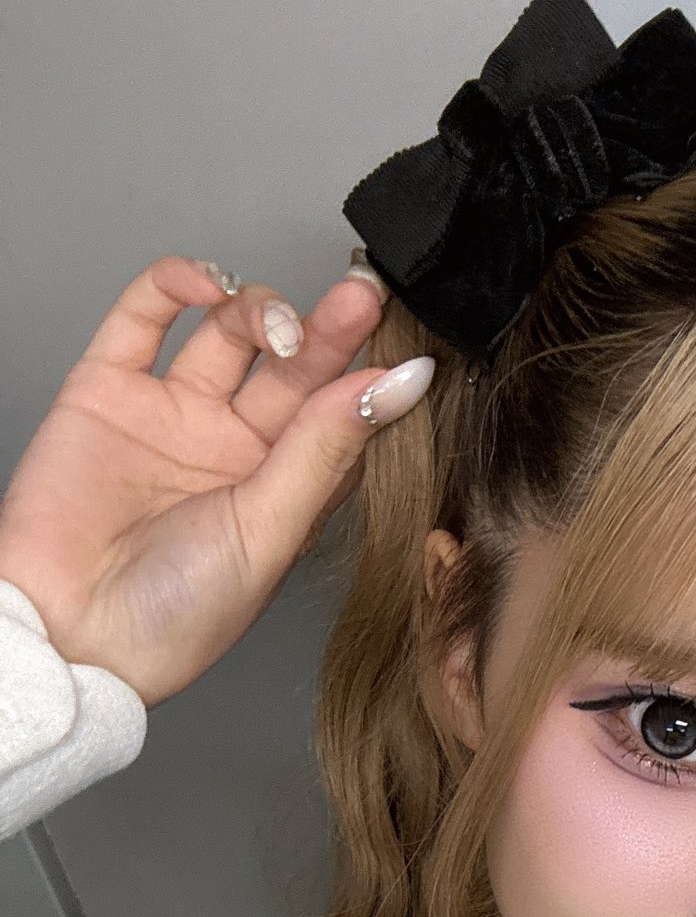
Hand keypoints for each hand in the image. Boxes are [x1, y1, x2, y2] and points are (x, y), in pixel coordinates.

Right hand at [0, 254, 432, 707]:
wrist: (71, 633)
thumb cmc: (176, 613)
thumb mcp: (270, 529)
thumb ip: (329, 448)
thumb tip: (401, 384)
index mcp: (285, 491)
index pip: (340, 416)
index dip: (369, 377)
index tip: (404, 344)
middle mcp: (233, 449)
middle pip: (294, 368)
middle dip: (331, 328)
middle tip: (362, 297)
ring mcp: (173, 414)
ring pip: (228, 331)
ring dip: (262, 308)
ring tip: (279, 326)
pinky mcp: (108, 389)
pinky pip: (144, 315)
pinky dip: (177, 283)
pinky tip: (209, 285)